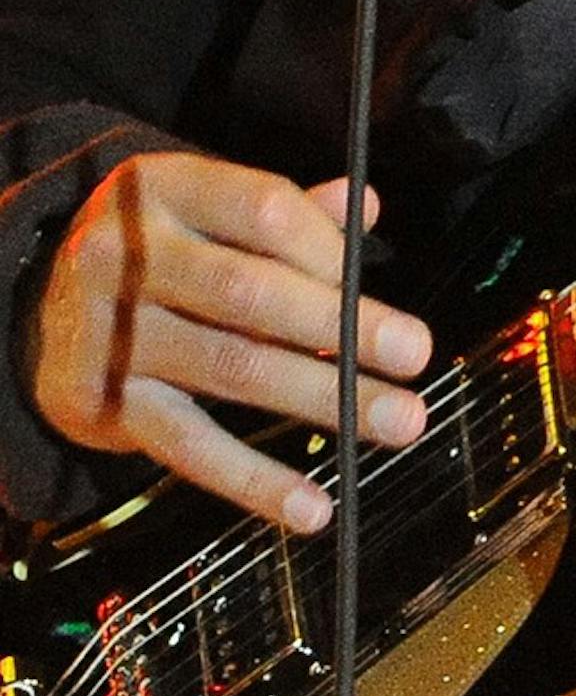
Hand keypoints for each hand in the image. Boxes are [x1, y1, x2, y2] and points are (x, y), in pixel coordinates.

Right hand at [26, 152, 432, 532]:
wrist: (34, 308)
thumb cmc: (157, 250)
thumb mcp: (203, 210)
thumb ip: (285, 211)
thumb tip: (367, 209)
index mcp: (163, 189)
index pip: (261, 208)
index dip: (327, 246)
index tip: (376, 280)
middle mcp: (128, 257)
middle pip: (251, 292)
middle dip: (344, 326)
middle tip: (417, 353)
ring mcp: (113, 334)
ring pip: (231, 368)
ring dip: (323, 398)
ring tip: (399, 421)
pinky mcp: (105, 406)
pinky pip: (190, 447)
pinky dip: (255, 479)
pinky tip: (312, 506)